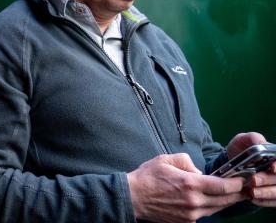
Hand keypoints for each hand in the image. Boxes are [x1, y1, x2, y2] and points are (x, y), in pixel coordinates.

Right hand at [127, 154, 245, 222]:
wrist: (132, 197)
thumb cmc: (147, 177)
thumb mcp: (165, 159)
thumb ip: (187, 161)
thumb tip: (199, 171)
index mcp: (190, 184)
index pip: (223, 186)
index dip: (237, 183)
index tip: (243, 179)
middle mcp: (194, 202)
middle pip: (225, 200)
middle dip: (236, 193)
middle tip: (243, 187)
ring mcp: (190, 215)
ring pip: (216, 209)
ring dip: (225, 202)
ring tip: (230, 194)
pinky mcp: (185, 222)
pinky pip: (204, 215)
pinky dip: (210, 208)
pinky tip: (209, 201)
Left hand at [227, 132, 275, 206]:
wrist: (233, 163)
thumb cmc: (241, 149)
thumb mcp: (244, 140)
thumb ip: (254, 139)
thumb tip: (262, 144)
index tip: (272, 168)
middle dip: (267, 180)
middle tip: (253, 180)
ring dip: (266, 193)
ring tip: (252, 192)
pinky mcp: (274, 195)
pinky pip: (274, 202)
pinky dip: (264, 201)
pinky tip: (252, 198)